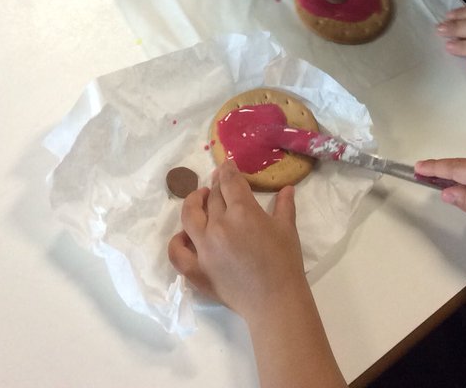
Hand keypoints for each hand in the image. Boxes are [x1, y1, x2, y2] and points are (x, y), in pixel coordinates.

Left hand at [168, 160, 307, 320]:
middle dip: (215, 185)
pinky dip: (177, 241)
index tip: (227, 165)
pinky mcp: (196, 270)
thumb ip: (284, 205)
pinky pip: (177, 252)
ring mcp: (204, 248)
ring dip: (192, 203)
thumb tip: (286, 188)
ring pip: (189, 217)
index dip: (228, 171)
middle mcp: (218, 226)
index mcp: (242, 212)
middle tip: (218, 181)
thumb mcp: (287, 229)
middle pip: (211, 198)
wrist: (274, 301)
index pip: (229, 183)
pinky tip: (184, 236)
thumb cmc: (285, 263)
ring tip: (198, 198)